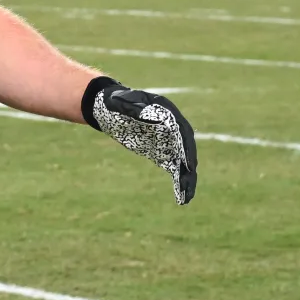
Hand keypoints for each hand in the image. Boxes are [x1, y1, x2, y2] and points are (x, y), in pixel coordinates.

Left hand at [85, 80, 197, 204]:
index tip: (188, 162)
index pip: (181, 132)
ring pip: (182, 161)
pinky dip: (178, 181)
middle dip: (189, 165)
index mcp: (166, 112)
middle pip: (186, 148)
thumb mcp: (120, 102)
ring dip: (186, 179)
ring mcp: (168, 141)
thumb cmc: (115, 101)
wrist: (109, 107)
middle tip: (190, 182)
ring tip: (187, 198)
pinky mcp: (161, 152)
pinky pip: (173, 168)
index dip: (185, 147)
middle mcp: (172, 128)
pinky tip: (181, 197)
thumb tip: (151, 116)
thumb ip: (134, 109)